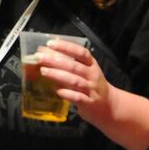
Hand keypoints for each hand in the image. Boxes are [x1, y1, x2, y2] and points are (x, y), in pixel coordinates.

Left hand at [32, 40, 148, 149]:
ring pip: (74, 81)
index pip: (80, 52)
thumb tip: (45, 52)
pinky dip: (66, 93)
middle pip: (74, 66)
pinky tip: (56, 90)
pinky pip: (77, 97)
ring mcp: (91, 90)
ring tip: (43, 71)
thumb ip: (68, 63)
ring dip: (58, 75)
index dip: (66, 47)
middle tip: (39, 57)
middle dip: (55, 61)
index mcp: (92, 65)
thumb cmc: (92, 86)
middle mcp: (92, 75)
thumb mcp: (85, 71)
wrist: (109, 106)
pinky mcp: (89, 103)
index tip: (50, 43)